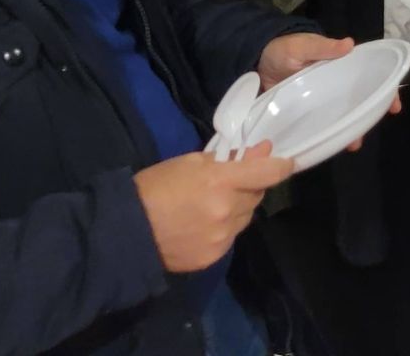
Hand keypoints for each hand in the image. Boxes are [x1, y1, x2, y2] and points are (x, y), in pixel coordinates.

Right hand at [135, 144, 293, 272]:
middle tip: (230, 183)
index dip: (281, 166)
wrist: (125, 232)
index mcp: (222, 182)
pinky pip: (229, 238)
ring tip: (209, 206)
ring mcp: (222, 237)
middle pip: (257, 196)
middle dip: (250, 187)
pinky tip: (201, 226)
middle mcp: (228, 211)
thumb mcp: (190, 163)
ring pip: (245, 218)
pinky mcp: (213, 257)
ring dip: (237, 209)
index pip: (270, 174)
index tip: (285, 163)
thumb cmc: (154, 188)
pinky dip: (223, 229)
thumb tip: (262, 151)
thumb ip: (230, 159)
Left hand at [257, 33, 398, 149]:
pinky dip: (327, 136)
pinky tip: (328, 146)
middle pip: (359, 102)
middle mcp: (335, 86)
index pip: (370, 78)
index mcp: (340, 67)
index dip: (385, 91)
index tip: (393, 106)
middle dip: (367, 117)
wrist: (255, 61)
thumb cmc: (283, 49)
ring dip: (349, 130)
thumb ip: (322, 47)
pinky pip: (321, 125)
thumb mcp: (302, 45)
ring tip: (351, 144)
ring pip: (342, 116)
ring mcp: (321, 101)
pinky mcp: (305, 113)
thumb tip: (349, 44)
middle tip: (367, 131)